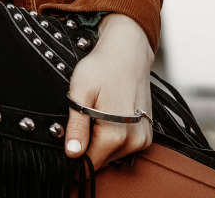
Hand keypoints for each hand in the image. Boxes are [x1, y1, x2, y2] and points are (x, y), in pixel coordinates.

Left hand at [64, 13, 154, 171]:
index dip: (74, 155)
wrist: (128, 51)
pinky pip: (124, 146)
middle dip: (87, 147)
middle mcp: (134, 142)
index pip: (89, 163)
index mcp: (115, 134)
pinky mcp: (147, 134)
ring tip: (93, 114)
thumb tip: (72, 154)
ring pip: (112, 154)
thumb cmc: (101, 67)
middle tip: (79, 120)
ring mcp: (143, 139)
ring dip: (100, 142)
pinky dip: (113, 137)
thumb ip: (77, 126)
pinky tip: (107, 116)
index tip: (66, 141)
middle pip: (101, 160)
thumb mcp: (80, 92)